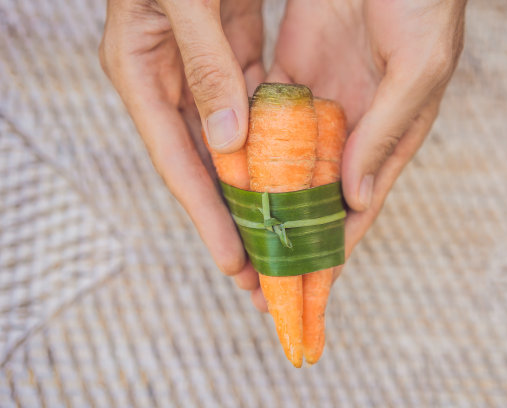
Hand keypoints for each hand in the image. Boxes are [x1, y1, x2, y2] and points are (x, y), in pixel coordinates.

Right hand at [99, 0, 263, 295]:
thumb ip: (205, 65)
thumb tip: (228, 140)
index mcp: (141, 73)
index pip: (178, 162)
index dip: (207, 216)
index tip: (237, 262)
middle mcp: (169, 80)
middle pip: (203, 166)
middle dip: (232, 219)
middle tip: (258, 271)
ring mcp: (201, 68)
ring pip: (230, 143)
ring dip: (256, 188)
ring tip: (280, 235)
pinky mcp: (230, 52)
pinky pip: (253, 106)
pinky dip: (273, 139)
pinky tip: (295, 170)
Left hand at [266, 0, 465, 281]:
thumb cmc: (425, 0)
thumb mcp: (418, 67)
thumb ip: (386, 130)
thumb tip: (354, 198)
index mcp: (390, 132)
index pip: (358, 205)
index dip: (334, 247)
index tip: (308, 288)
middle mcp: (354, 124)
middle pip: (316, 194)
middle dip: (291, 236)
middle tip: (263, 280)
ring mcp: (322, 98)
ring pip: (287, 161)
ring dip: (264, 200)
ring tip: (238, 241)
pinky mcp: (293, 67)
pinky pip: (266, 114)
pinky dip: (247, 145)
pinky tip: (225, 175)